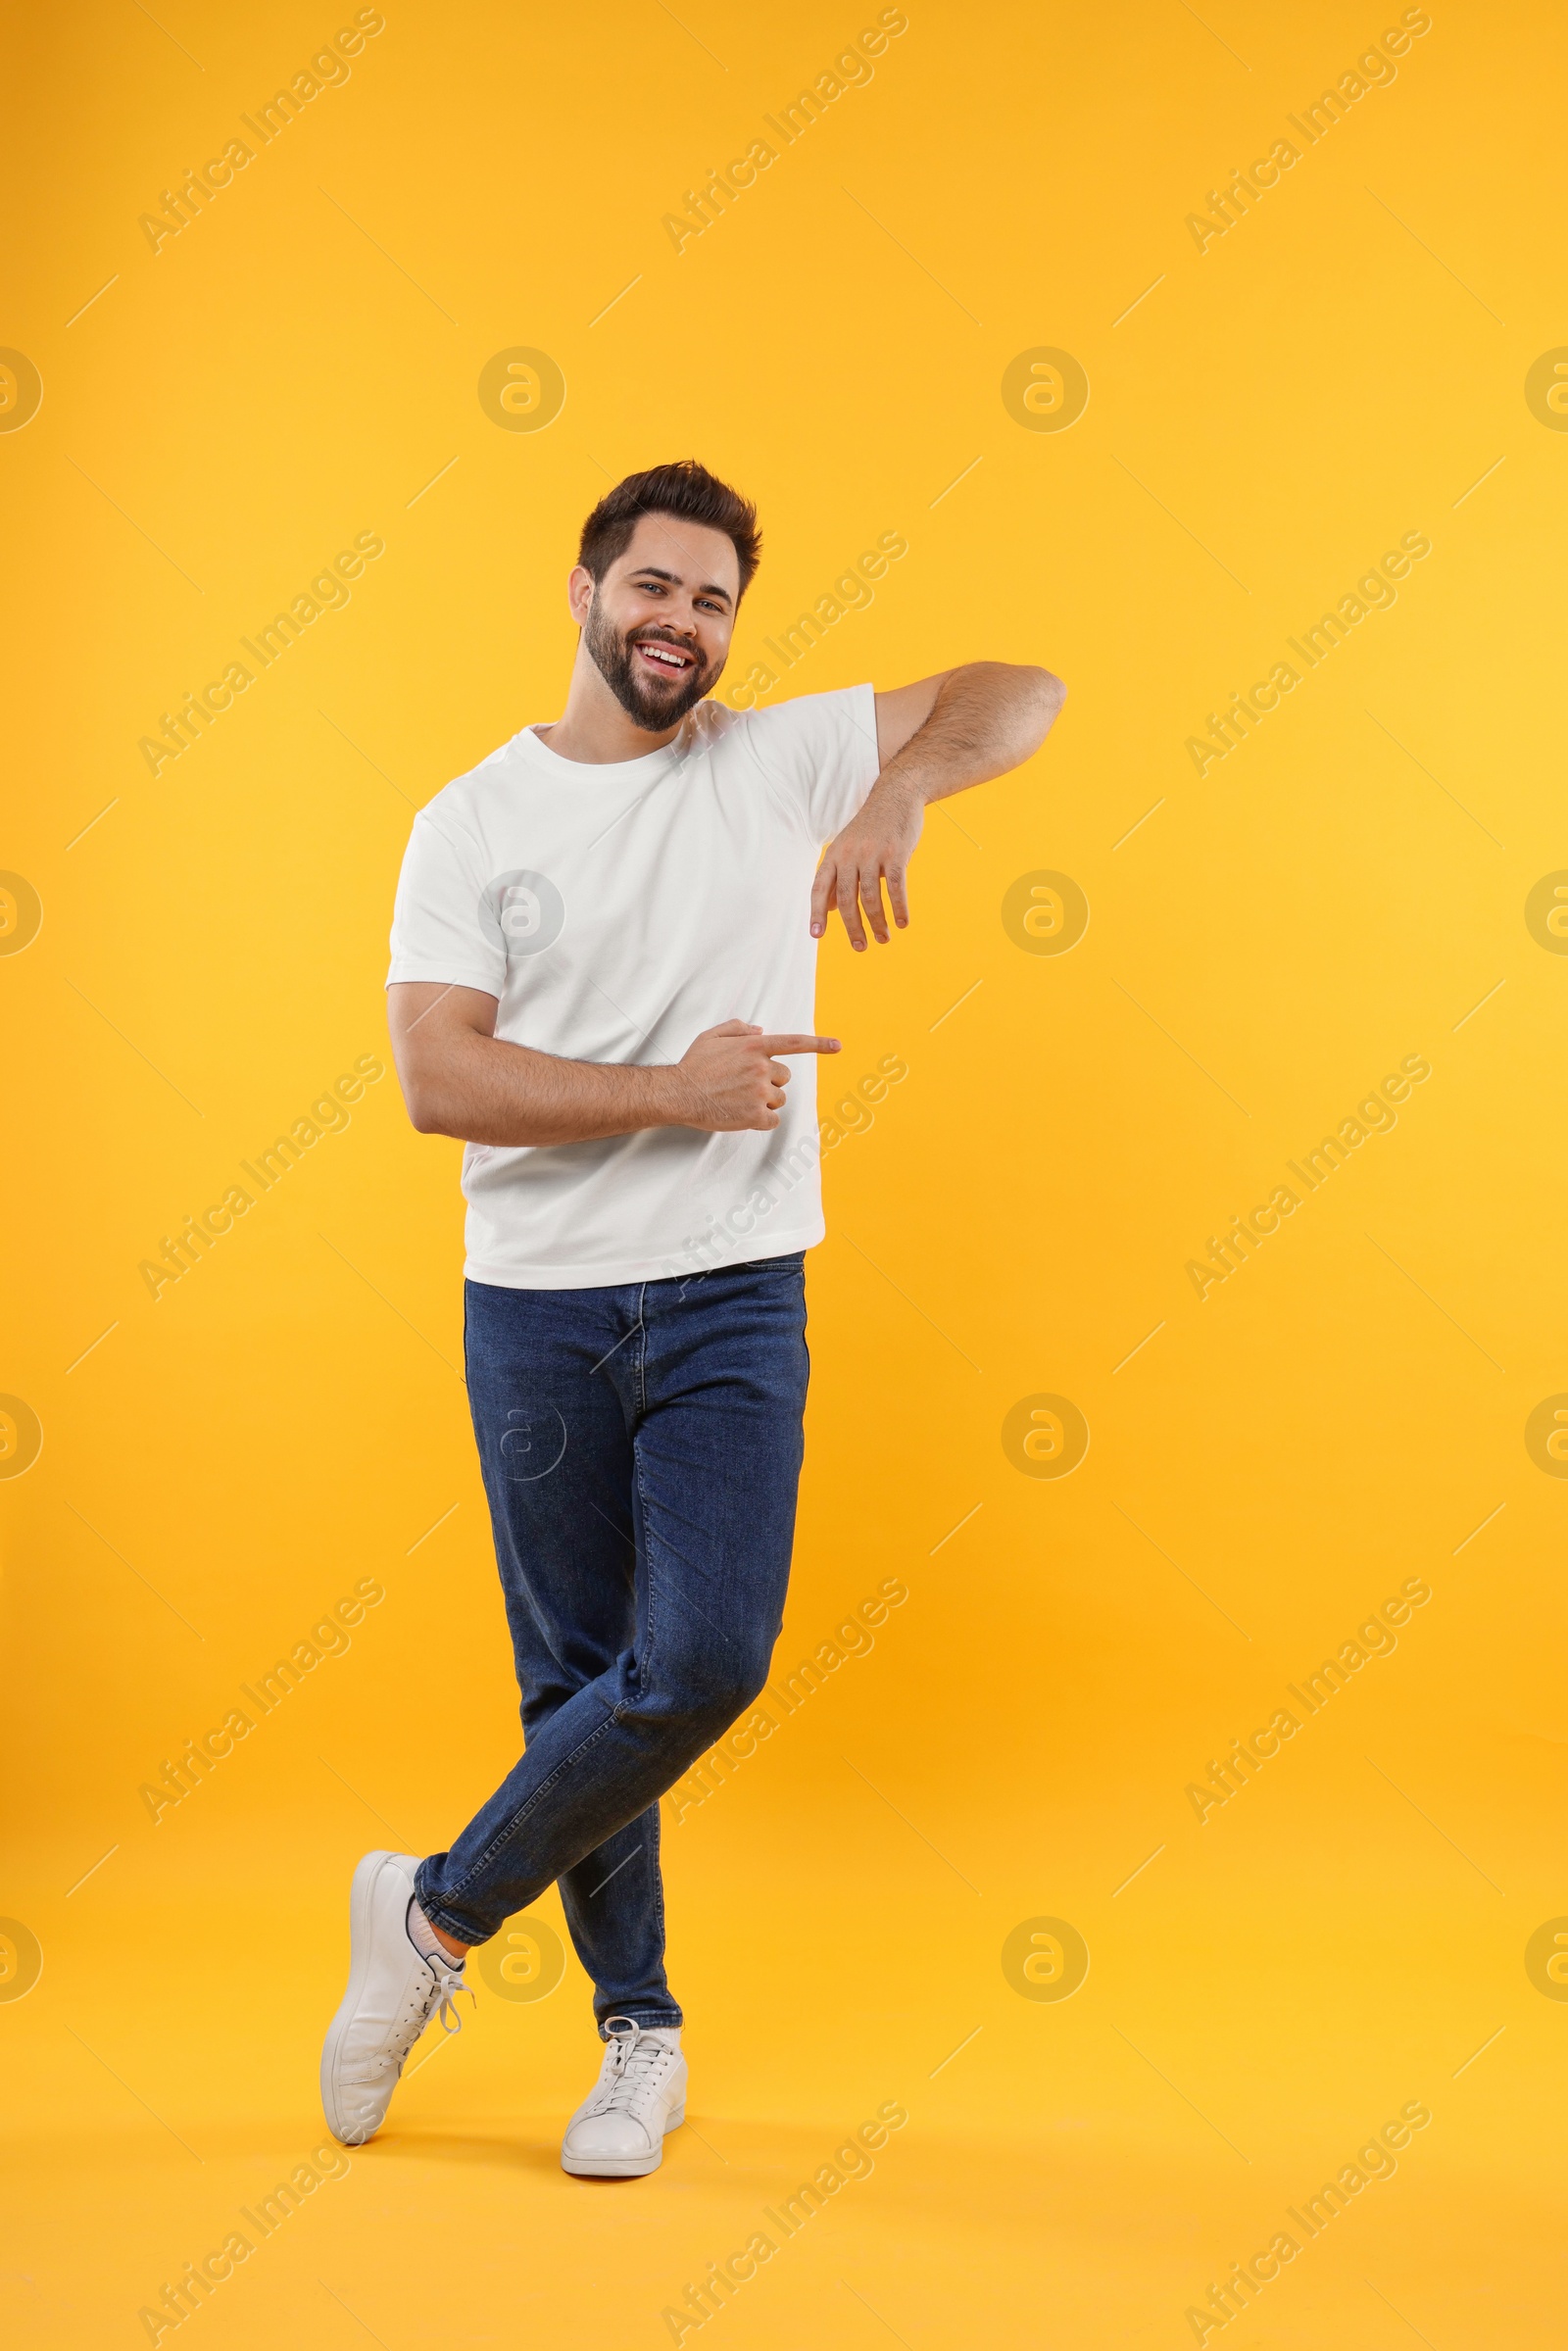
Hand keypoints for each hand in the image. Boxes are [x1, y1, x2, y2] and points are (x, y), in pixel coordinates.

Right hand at [664, 1020, 840, 1132]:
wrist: (679, 1094)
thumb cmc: (694, 1066)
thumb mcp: (712, 1036)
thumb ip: (738, 1029)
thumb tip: (760, 1030)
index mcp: (754, 1047)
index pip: (794, 1043)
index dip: (819, 1044)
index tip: (838, 1046)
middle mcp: (762, 1067)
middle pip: (784, 1077)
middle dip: (769, 1081)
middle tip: (743, 1085)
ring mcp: (760, 1092)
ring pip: (779, 1099)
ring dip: (764, 1101)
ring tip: (738, 1099)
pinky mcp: (755, 1115)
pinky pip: (773, 1120)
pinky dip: (761, 1121)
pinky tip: (741, 1114)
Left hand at [811, 781, 923, 948]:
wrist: (898, 793)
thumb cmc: (873, 826)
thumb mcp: (849, 847)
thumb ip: (838, 876)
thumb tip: (830, 910)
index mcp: (835, 853)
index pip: (820, 887)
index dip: (817, 912)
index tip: (816, 935)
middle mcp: (850, 854)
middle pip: (846, 899)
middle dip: (852, 927)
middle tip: (860, 947)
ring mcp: (873, 853)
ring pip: (870, 897)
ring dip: (877, 923)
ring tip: (883, 939)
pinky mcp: (896, 853)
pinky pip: (895, 888)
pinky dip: (898, 909)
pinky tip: (902, 923)